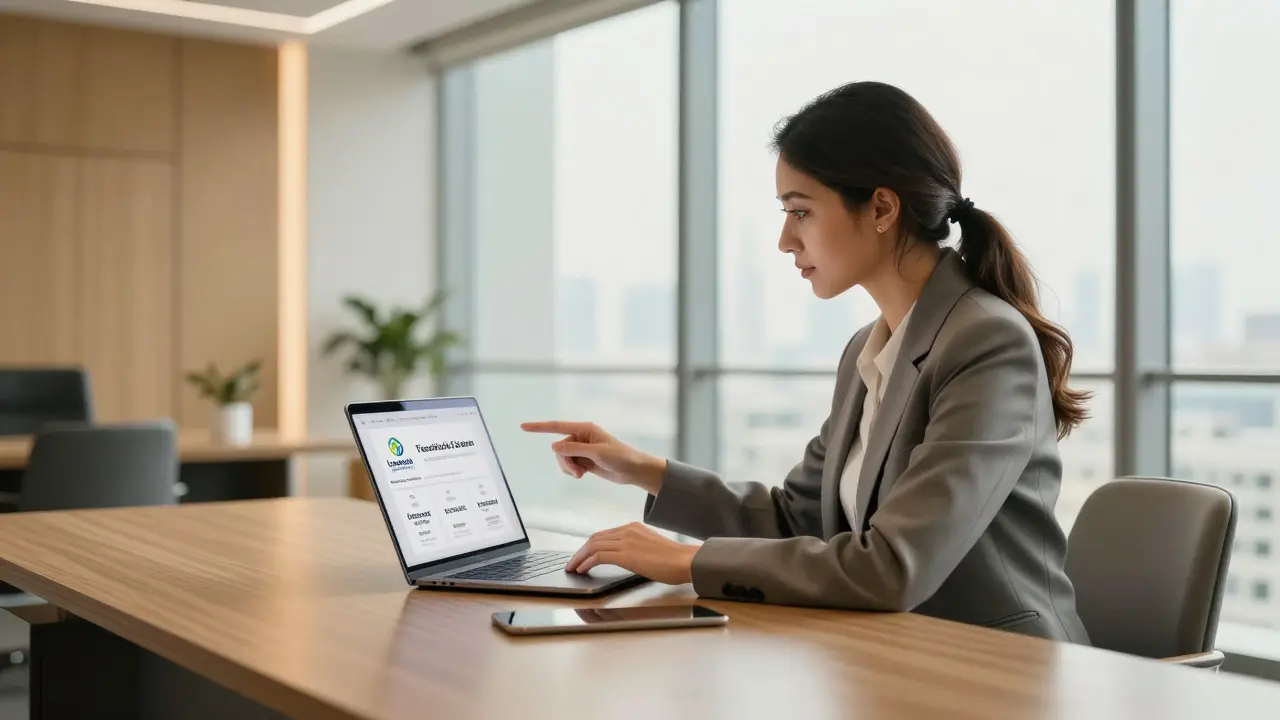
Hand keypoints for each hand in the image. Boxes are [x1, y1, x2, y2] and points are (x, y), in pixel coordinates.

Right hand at [521, 421, 666, 493]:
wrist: (634, 470)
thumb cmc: (621, 457)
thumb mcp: (597, 453)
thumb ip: (574, 449)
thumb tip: (553, 445)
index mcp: (585, 429)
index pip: (557, 427)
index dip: (539, 427)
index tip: (523, 427)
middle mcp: (581, 437)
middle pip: (559, 448)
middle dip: (564, 462)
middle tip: (577, 473)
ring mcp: (582, 449)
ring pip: (563, 458)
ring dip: (568, 468)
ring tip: (581, 475)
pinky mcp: (584, 460)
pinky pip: (569, 465)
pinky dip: (572, 471)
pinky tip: (583, 474)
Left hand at [566, 522, 698, 584]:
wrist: (685, 560)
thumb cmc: (674, 559)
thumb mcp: (651, 547)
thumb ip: (637, 548)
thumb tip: (627, 559)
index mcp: (633, 527)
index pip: (604, 535)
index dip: (590, 545)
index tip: (582, 555)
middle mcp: (627, 530)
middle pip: (595, 538)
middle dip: (580, 551)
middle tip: (572, 562)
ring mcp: (626, 541)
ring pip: (593, 546)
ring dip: (579, 557)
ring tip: (572, 567)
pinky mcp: (626, 554)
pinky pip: (599, 556)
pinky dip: (586, 562)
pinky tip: (582, 570)